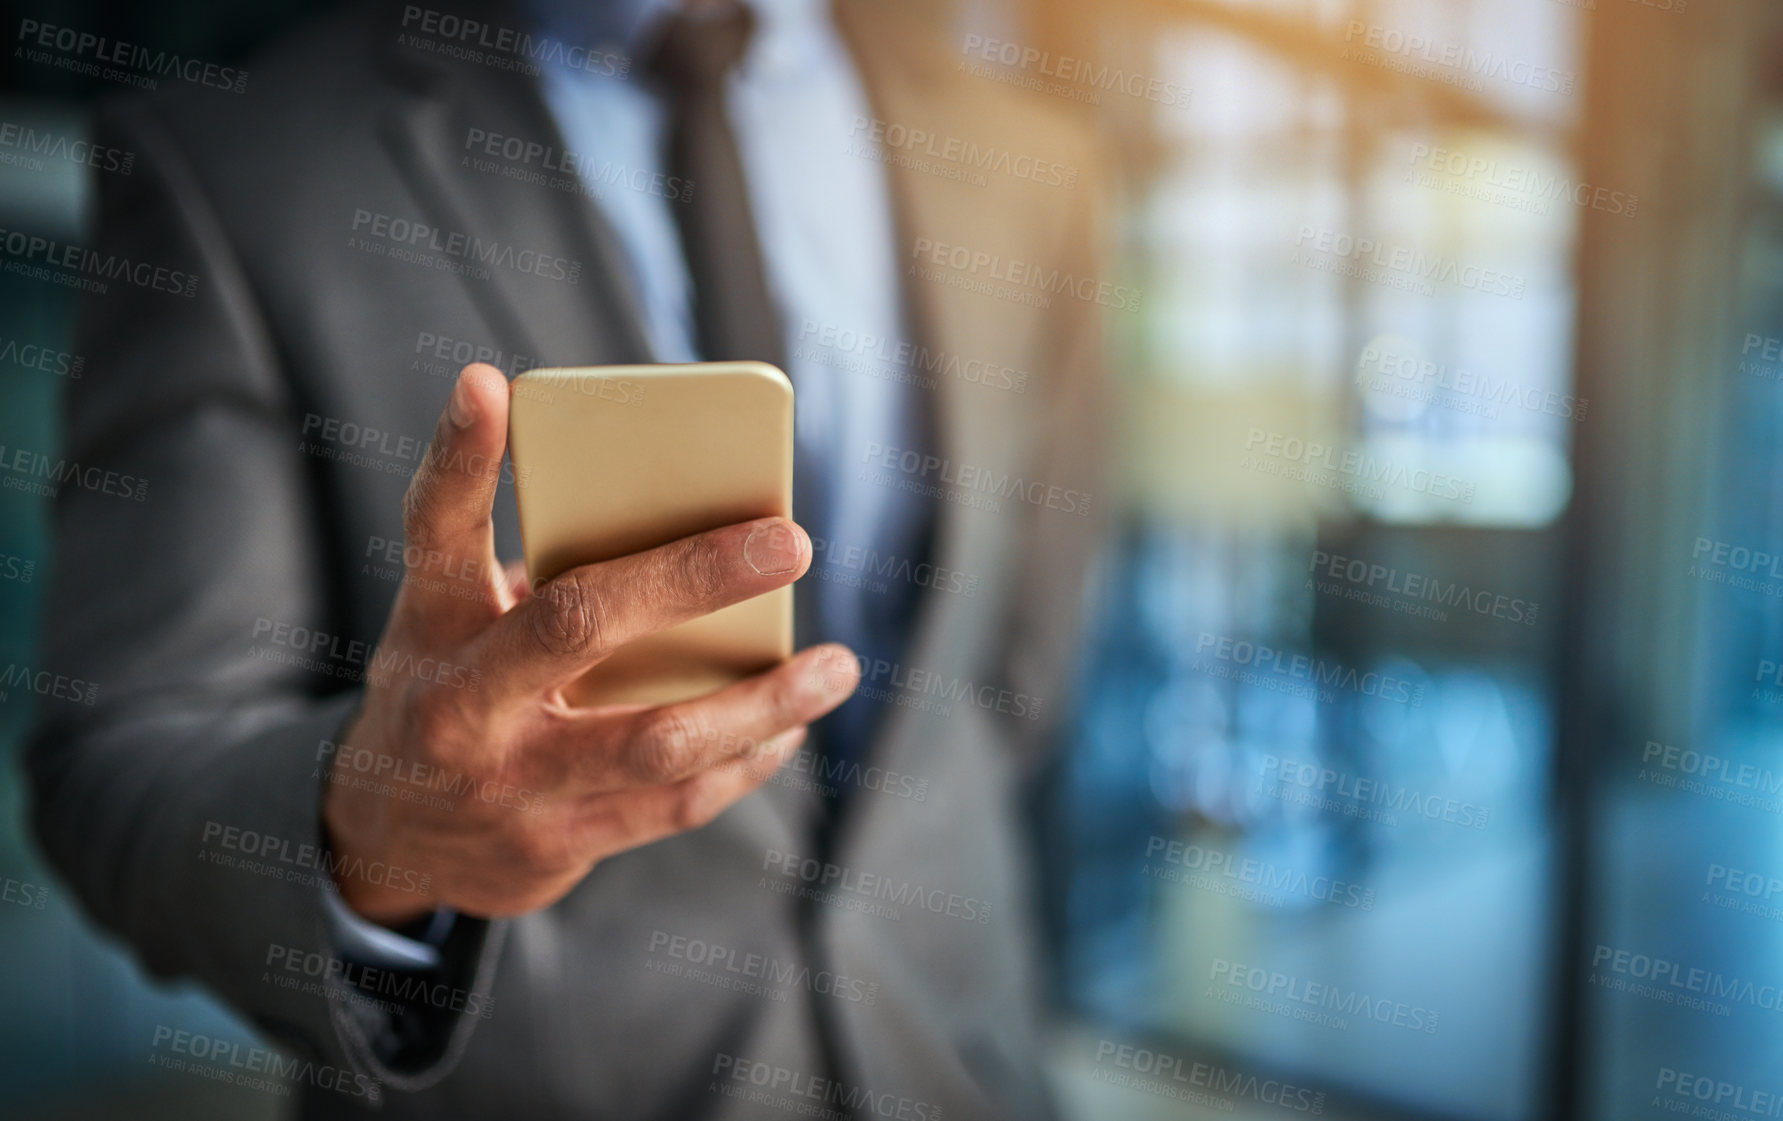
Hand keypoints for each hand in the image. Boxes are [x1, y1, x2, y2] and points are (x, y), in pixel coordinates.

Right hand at [322, 364, 858, 924]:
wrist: (387, 838)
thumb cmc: (455, 690)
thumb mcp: (455, 626)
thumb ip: (540, 576)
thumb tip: (688, 524)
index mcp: (432, 623)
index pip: (436, 526)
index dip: (460, 456)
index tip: (488, 385)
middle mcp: (459, 701)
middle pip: (576, 623)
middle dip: (692, 578)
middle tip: (791, 540)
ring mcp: (507, 783)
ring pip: (656, 739)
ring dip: (761, 703)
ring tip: (839, 667)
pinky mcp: (555, 846)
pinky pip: (672, 804)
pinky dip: (745, 760)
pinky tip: (790, 728)